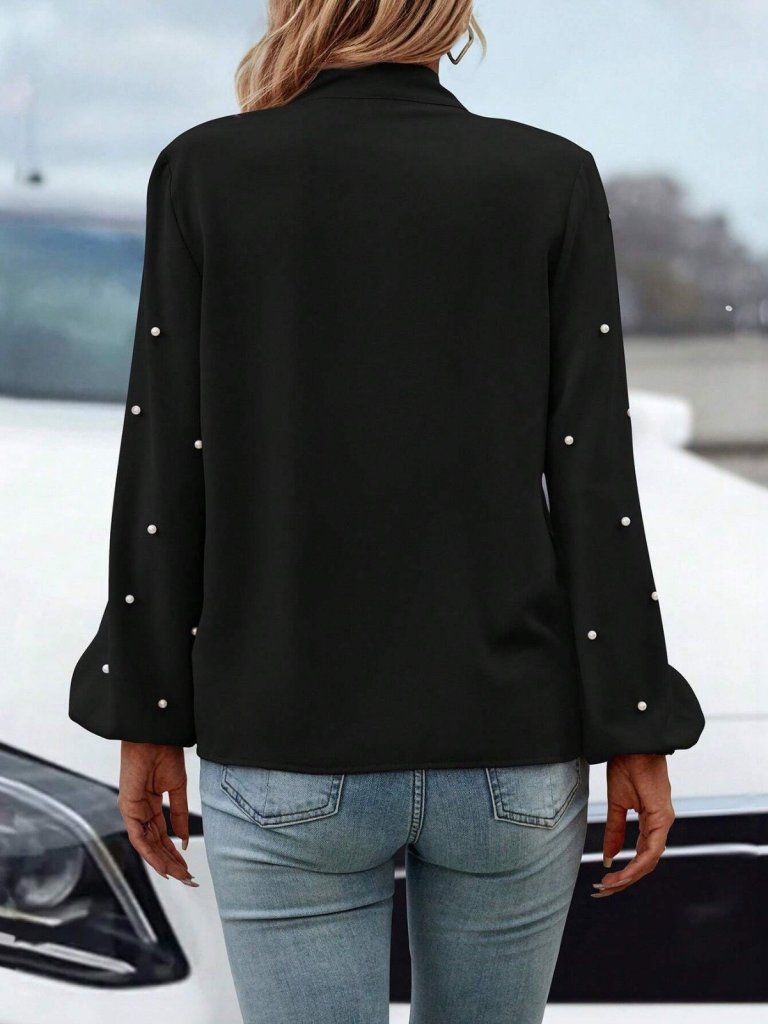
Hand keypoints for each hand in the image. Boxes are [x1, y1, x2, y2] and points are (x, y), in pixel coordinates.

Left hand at [118, 741, 196, 884]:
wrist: (156, 735)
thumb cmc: (165, 753)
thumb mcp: (177, 788)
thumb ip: (179, 814)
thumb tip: (185, 839)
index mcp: (149, 805)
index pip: (161, 836)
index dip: (174, 853)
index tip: (187, 867)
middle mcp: (139, 811)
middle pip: (155, 844)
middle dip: (171, 862)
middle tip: (187, 878)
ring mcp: (132, 810)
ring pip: (147, 845)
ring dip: (163, 862)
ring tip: (180, 876)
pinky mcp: (128, 807)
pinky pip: (138, 837)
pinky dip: (150, 852)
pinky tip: (163, 864)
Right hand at [593, 753, 673, 897]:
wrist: (632, 744)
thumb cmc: (626, 766)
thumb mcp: (617, 804)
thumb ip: (615, 831)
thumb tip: (610, 857)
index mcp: (652, 821)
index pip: (642, 855)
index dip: (626, 871)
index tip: (606, 881)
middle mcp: (661, 824)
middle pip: (647, 863)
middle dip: (626, 880)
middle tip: (605, 890)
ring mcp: (663, 821)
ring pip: (650, 860)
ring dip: (631, 876)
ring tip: (610, 885)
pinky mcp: (662, 816)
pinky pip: (652, 848)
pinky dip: (638, 863)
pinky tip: (624, 871)